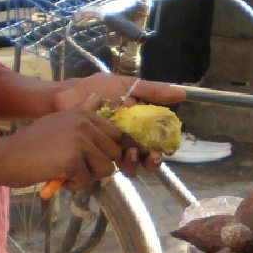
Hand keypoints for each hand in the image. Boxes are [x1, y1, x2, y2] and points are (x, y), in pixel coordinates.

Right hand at [0, 97, 123, 190]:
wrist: (6, 156)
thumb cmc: (32, 144)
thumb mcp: (59, 120)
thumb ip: (81, 112)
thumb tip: (98, 96)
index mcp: (83, 114)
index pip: (116, 135)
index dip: (107, 151)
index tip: (91, 157)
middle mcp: (84, 123)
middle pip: (114, 153)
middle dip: (99, 165)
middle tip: (77, 166)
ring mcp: (79, 141)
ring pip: (106, 169)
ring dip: (88, 176)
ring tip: (67, 171)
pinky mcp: (73, 160)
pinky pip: (87, 181)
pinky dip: (74, 185)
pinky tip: (58, 177)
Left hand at [50, 75, 184, 175]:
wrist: (69, 97)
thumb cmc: (99, 89)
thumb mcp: (129, 86)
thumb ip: (154, 91)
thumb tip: (182, 94)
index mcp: (142, 122)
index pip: (159, 140)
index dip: (164, 147)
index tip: (164, 149)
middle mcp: (132, 137)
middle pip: (149, 155)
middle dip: (152, 160)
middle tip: (150, 156)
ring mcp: (117, 147)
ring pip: (134, 163)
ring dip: (137, 162)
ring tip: (130, 154)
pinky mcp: (102, 154)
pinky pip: (115, 165)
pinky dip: (120, 166)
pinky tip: (119, 160)